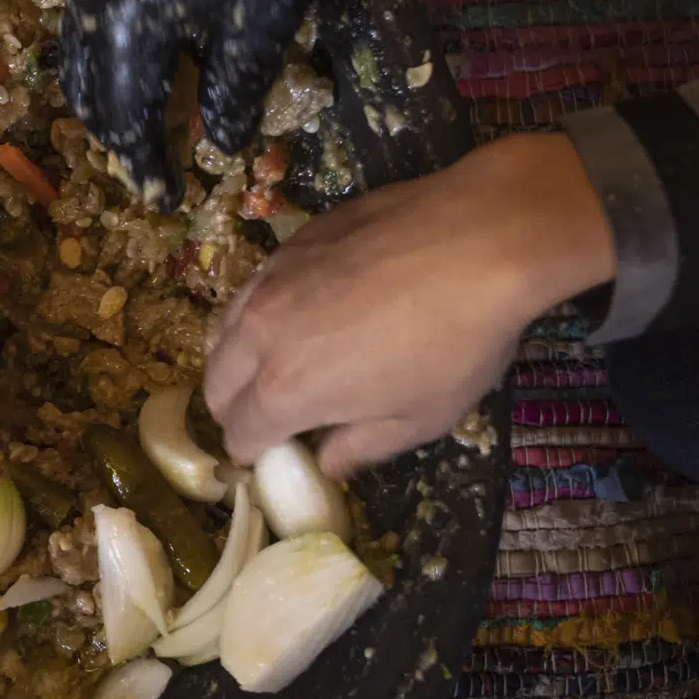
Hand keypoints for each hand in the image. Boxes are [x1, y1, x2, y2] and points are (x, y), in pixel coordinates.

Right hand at [60, 0, 347, 205]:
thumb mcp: (264, 15)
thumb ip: (236, 88)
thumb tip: (220, 146)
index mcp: (126, 31)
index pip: (125, 120)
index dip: (148, 165)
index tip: (170, 196)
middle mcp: (90, 2)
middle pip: (87, 91)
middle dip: (118, 134)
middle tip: (155, 162)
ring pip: (81, 52)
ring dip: (108, 93)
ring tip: (150, 114)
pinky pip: (88, 16)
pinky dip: (108, 51)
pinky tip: (148, 50)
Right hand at [204, 132, 611, 471]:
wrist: (481, 239)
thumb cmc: (456, 342)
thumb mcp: (420, 418)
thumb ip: (360, 447)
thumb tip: (326, 460)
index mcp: (286, 391)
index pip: (240, 434)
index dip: (255, 452)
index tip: (277, 452)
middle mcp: (260, 333)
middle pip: (216, 383)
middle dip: (235, 407)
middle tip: (272, 413)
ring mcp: (270, 279)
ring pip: (224, 329)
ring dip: (239, 357)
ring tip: (277, 361)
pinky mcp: (291, 242)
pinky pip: (252, 287)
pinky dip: (260, 311)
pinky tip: (303, 309)